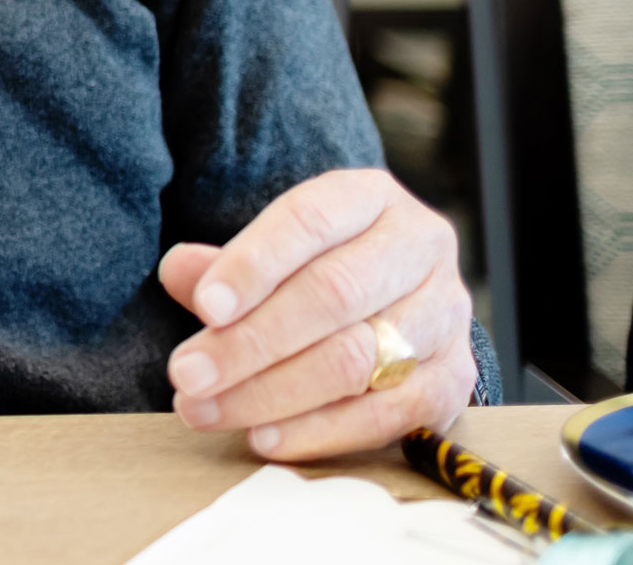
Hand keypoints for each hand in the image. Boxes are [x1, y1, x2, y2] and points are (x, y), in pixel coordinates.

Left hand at [161, 169, 474, 458]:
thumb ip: (224, 265)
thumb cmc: (318, 266)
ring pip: (359, 359)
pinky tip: (265, 437)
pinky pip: (390, 414)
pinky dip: (322, 431)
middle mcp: (418, 246)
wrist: (399, 300)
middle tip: (188, 374)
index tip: (203, 307)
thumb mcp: (273, 249)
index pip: (308, 221)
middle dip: (250, 342)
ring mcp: (445, 313)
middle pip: (333, 295)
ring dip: (273, 393)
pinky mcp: (455, 378)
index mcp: (369, 197)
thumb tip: (178, 271)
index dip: (253, 264)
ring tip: (208, 409)